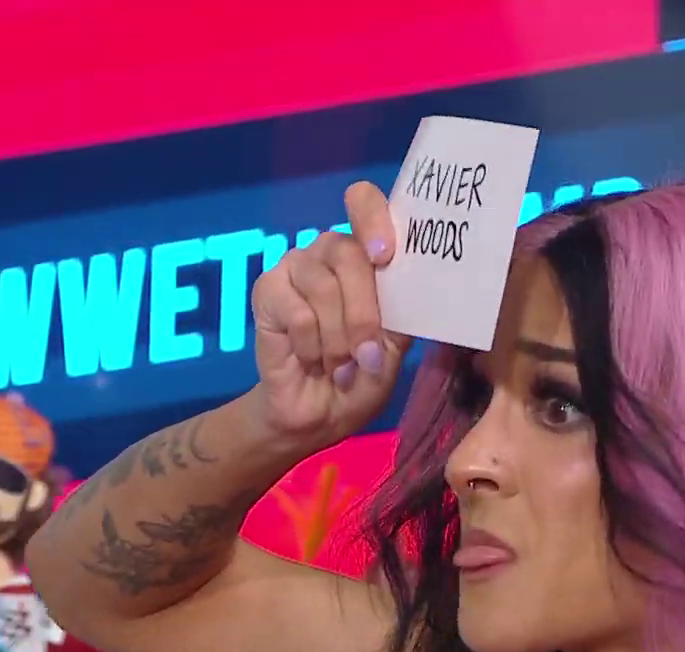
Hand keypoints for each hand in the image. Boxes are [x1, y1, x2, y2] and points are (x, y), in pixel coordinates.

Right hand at [250, 182, 413, 445]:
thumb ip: (402, 308)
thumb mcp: (394, 344)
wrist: (321, 414)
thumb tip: (417, 283)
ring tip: (341, 367)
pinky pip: (297, 312)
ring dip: (339, 338)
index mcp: (367, 254)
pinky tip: (311, 361)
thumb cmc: (363, 375)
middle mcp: (330, 252)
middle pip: (347, 252)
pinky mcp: (267, 291)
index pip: (364, 203)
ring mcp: (295, 267)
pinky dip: (312, 346)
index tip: (386, 255)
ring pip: (323, 287)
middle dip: (363, 312)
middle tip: (369, 354)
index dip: (374, 218)